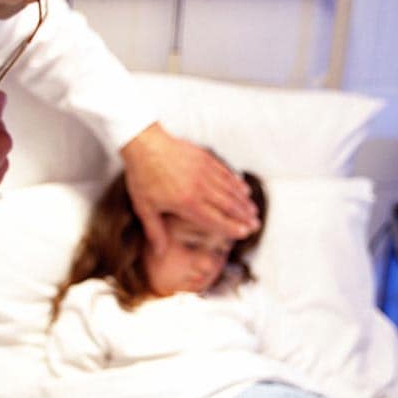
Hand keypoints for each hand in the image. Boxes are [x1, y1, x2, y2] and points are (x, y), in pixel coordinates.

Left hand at [119, 124, 259, 253]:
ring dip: (243, 201)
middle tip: (256, 225)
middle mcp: (199, 188)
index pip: (214, 219)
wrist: (144, 143)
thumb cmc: (142, 176)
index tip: (244, 233)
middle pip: (228, 205)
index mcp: (186, 202)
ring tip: (253, 210)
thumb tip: (160, 254)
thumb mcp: (144, 207)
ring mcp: (204, 171)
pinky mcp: (204, 158)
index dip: (231, 227)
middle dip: (244, 217)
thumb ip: (155, 231)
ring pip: (230, 189)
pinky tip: (243, 188)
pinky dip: (236, 182)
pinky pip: (225, 172)